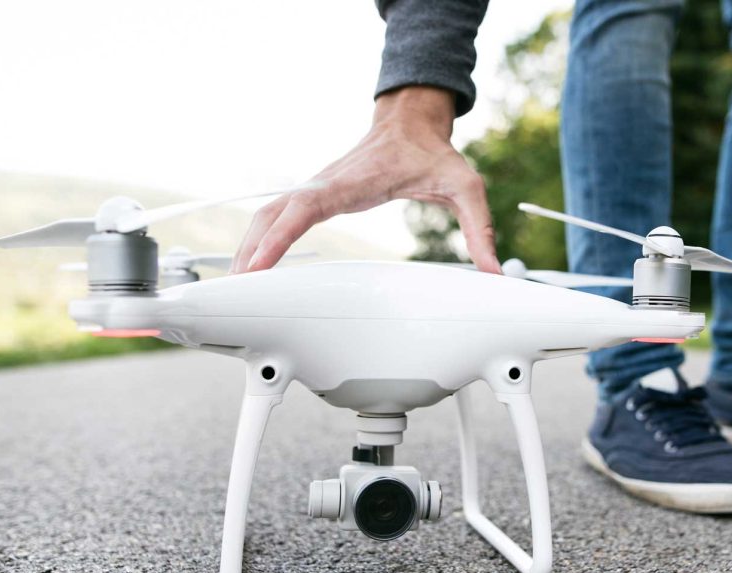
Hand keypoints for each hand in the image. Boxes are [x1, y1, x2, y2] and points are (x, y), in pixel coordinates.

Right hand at [231, 86, 501, 274]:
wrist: (411, 121)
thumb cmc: (434, 153)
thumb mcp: (466, 187)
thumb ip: (480, 228)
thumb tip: (496, 271)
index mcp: (352, 182)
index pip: (306, 208)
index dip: (279, 236)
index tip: (259, 264)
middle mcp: (325, 183)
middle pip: (272, 216)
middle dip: (251, 252)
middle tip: (235, 293)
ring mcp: (314, 187)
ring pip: (266, 216)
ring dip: (247, 248)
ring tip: (236, 289)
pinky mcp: (314, 195)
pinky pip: (276, 216)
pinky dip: (259, 240)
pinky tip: (253, 266)